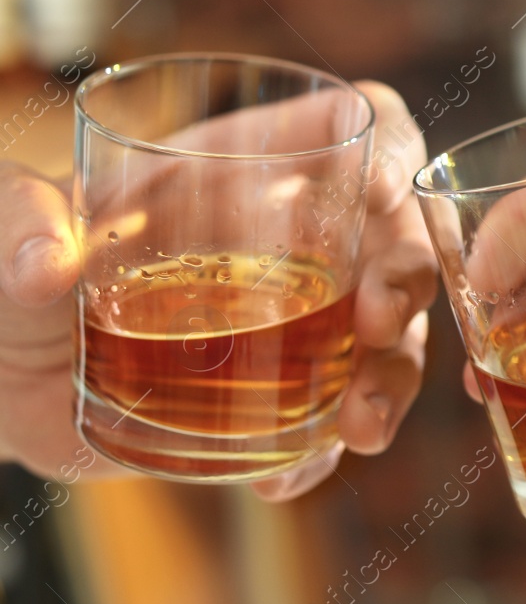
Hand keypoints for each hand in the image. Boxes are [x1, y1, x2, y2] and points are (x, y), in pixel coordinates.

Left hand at [0, 81, 436, 499]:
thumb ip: (21, 225)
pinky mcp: (281, 394)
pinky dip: (322, 453)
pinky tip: (285, 477)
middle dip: (407, 277)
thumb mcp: (9, 228)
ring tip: (361, 427)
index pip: (351, 127)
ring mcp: (299, 320)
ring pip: (391, 337)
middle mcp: (294, 239)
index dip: (387, 143)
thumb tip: (44, 263)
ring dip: (394, 379)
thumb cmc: (15, 271)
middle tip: (381, 325)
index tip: (379, 188)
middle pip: (395, 236)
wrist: (6, 380)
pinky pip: (331, 419)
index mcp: (246, 167)